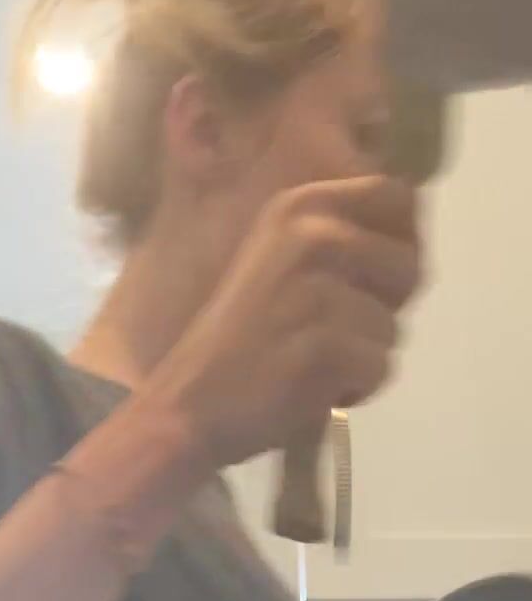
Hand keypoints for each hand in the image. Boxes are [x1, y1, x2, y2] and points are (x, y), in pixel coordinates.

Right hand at [154, 176, 422, 471]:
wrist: (189, 403)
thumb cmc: (241, 337)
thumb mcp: (282, 257)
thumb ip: (339, 238)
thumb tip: (411, 240)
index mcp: (302, 205)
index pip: (397, 197)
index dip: (403, 243)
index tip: (374, 281)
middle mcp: (314, 235)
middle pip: (409, 264)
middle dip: (386, 307)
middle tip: (336, 331)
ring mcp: (319, 291)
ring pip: (393, 327)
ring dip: (364, 356)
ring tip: (313, 363)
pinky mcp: (326, 346)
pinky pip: (380, 369)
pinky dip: (357, 390)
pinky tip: (314, 389)